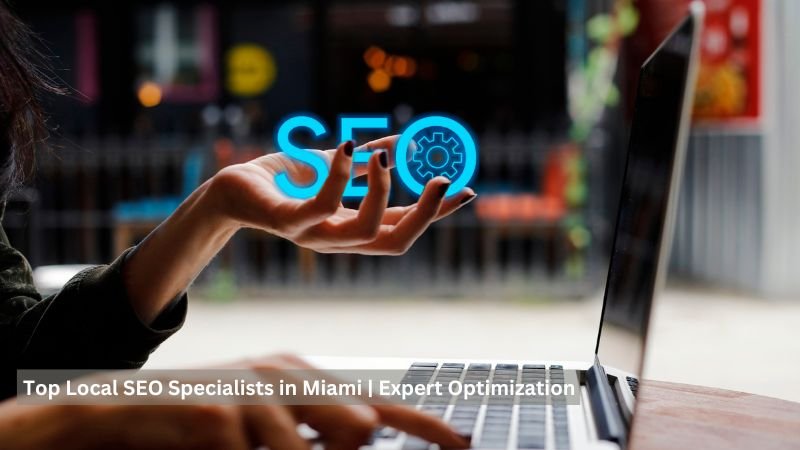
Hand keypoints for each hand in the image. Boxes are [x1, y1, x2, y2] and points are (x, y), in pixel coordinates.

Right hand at [0, 354, 469, 449]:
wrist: (122, 414)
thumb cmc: (201, 424)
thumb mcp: (265, 427)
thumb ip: (312, 434)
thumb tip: (365, 437)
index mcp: (300, 377)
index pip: (377, 401)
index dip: (425, 424)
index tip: (464, 442)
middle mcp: (285, 375)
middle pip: (357, 423)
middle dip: (347, 449)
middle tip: (304, 444)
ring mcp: (253, 392)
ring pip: (312, 445)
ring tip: (245, 442)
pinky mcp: (222, 413)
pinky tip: (220, 448)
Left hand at [209, 136, 475, 254]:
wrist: (232, 187)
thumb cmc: (283, 180)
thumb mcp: (333, 167)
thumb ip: (365, 165)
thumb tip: (402, 144)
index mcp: (352, 228)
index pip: (405, 227)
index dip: (438, 213)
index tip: (467, 190)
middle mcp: (338, 239)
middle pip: (396, 241)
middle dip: (426, 213)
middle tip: (440, 178)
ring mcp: (314, 235)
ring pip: (367, 230)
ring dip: (385, 191)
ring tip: (385, 158)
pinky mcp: (288, 222)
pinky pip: (324, 205)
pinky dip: (342, 175)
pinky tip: (348, 145)